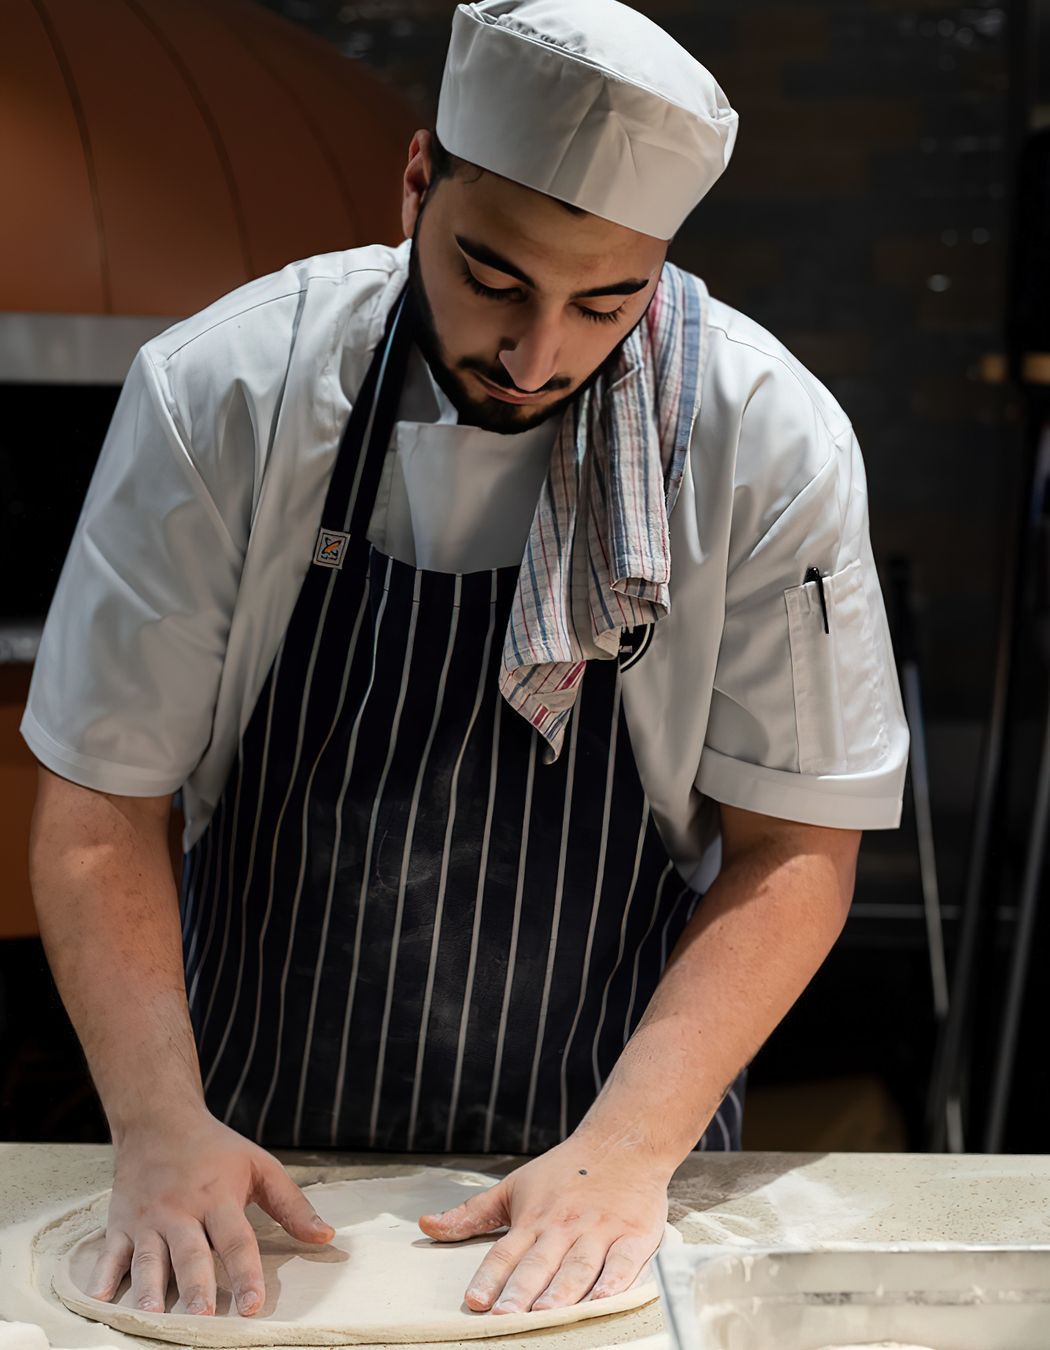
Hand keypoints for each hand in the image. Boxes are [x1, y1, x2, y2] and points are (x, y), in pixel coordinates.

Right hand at [88, 1106, 334, 1316]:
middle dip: (196, 1285)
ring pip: (148, 1258)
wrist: (158, 1120)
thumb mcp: (259, 1166)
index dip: (246, 1273)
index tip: (252, 1306)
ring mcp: (147, 1218)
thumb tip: (326, 1237)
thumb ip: (292, 1204)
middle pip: (190, 1252)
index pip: (235, 1239)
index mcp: (217, 1197)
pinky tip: (99, 1297)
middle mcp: (180, 1210)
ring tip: (152, 1315)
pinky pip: (110, 1252)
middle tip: (201, 1317)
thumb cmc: (215, 1149)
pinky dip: (102, 1275)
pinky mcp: (120, 1223)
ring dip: (149, 1288)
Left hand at [417, 1136, 668, 1313]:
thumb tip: (427, 1226)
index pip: (506, 1251)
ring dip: (562, 1291)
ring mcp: (600, 1232)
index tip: (474, 1301)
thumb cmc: (566, 1169)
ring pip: (579, 1266)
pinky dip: (615, 1283)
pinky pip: (624, 1263)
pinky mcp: (634, 1236)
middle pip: (540, 1263)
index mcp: (534, 1218)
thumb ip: (472, 1212)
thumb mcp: (514, 1185)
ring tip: (546, 1313)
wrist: (623, 1140)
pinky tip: (603, 1301)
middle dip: (522, 1291)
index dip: (489, 1277)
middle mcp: (564, 1226)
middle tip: (506, 1316)